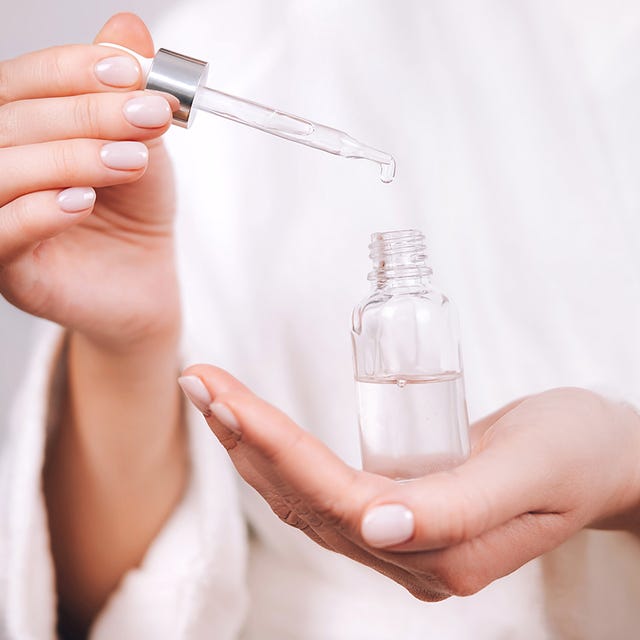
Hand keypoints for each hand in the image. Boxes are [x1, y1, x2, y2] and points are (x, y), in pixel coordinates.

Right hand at [0, 13, 179, 349]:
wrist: (144, 276)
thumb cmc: (134, 208)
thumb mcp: (140, 144)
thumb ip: (127, 95)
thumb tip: (129, 29)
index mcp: (20, 126)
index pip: (23, 83)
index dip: (72, 70)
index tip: (133, 71)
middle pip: (14, 120)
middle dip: (86, 113)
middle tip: (149, 116)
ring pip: (4, 171)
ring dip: (71, 157)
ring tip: (132, 159)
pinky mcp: (8, 268)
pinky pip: (3, 233)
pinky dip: (40, 212)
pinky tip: (82, 201)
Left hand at [179, 366, 639, 600]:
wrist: (600, 455)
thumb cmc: (576, 451)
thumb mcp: (532, 468)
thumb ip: (460, 507)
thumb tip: (379, 527)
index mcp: (440, 551)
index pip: (334, 499)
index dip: (276, 450)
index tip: (227, 400)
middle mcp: (408, 554)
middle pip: (304, 498)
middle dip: (246, 439)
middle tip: (200, 383)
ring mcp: (399, 537)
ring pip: (303, 496)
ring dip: (251, 445)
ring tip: (212, 395)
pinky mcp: (398, 509)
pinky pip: (321, 487)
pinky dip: (280, 453)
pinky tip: (253, 425)